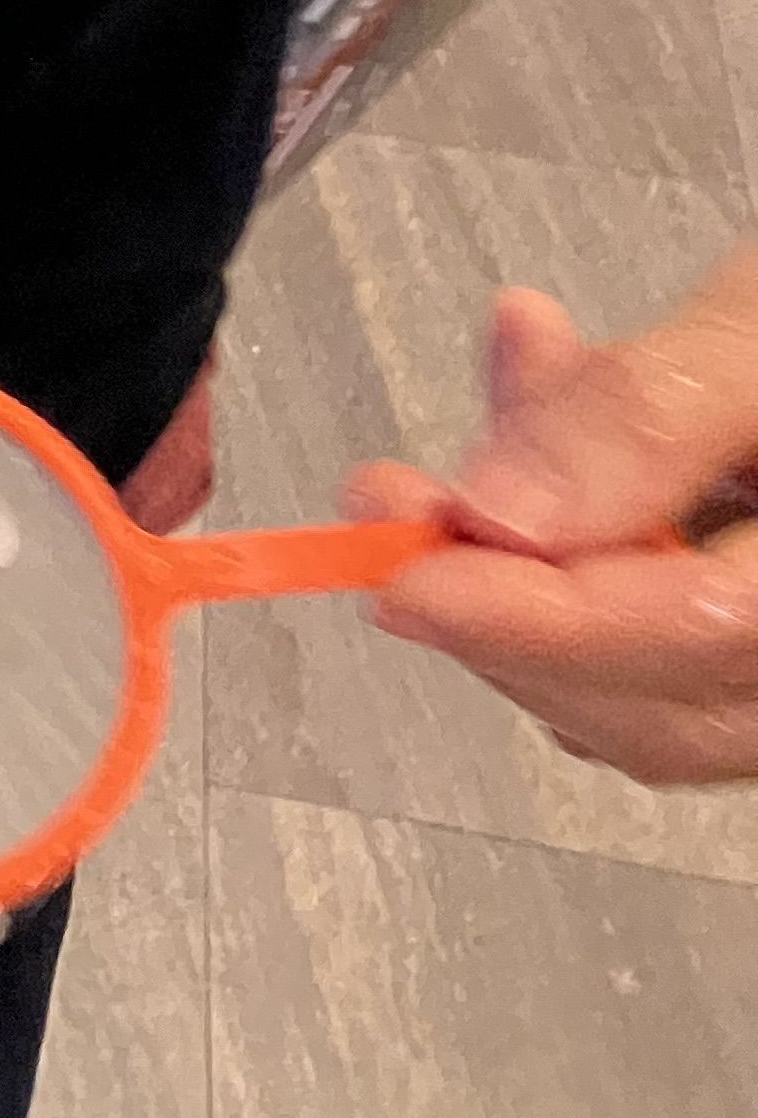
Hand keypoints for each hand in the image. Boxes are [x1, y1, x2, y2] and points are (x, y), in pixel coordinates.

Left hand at [352, 253, 757, 784]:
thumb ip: (648, 414)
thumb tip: (503, 511)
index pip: (696, 639)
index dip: (533, 620)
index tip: (407, 573)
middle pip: (657, 702)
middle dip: (498, 607)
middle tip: (395, 503)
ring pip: (643, 690)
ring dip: (523, 573)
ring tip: (473, 442)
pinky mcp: (748, 643)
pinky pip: (656, 645)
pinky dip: (575, 553)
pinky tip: (544, 431)